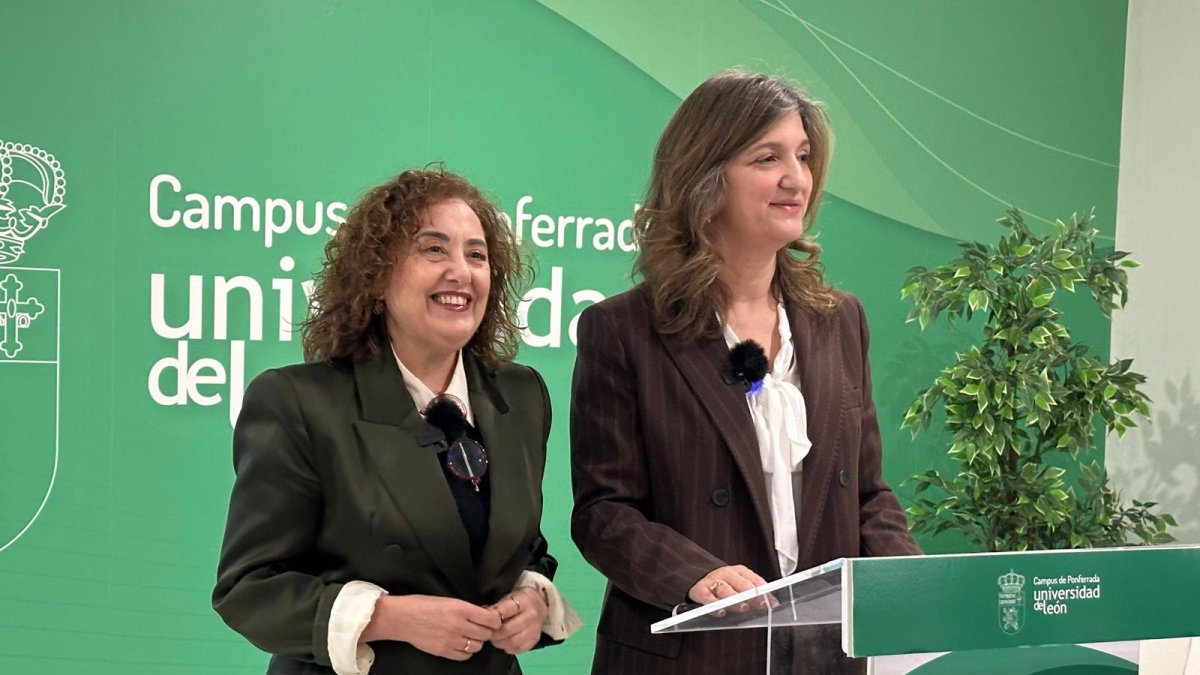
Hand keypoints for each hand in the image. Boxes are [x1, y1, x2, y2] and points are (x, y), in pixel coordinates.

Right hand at [364, 594, 501, 660]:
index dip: (495, 620)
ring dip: (477, 641)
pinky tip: (462, 644)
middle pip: (486, 634)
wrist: (402, 618)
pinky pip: (465, 656)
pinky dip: (467, 651)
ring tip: (470, 635)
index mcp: (461, 608)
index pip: (491, 619)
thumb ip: (467, 608)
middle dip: (487, 630)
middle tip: (482, 627)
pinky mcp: (444, 651)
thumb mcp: (448, 600)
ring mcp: (451, 640)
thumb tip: (486, 613)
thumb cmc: (423, 604)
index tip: (493, 619)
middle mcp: (458, 625)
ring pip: (477, 646)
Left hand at [488, 586, 546, 654]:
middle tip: (487, 634)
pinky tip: (504, 643)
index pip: (506, 611)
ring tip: (494, 640)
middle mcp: (531, 616)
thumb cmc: (519, 601)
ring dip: (500, 643)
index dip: (494, 617)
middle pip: (508, 630)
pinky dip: (508, 648)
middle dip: (494, 634)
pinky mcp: (535, 640)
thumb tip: (483, 614)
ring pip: (513, 642)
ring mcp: (534, 629)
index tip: (486, 621)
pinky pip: (518, 649)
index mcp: (524, 602)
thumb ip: (496, 607)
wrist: (540, 604)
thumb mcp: (508, 598)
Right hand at [687, 564, 768, 610]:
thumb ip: (755, 592)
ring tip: (743, 607)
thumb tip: (773, 604)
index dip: (765, 592)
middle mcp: (727, 574)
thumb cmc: (725, 584)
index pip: (755, 580)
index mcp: (740, 571)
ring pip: (725, 590)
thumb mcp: (740, 584)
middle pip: (742, 584)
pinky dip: (714, 605)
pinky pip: (708, 597)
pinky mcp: (700, 590)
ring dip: (735, 600)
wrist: (698, 576)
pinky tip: (721, 612)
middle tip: (760, 604)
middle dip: (752, 595)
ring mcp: (713, 581)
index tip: (771, 603)